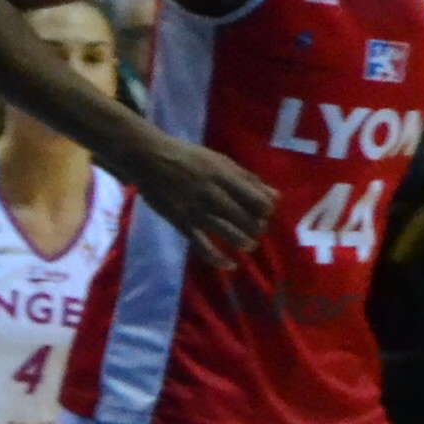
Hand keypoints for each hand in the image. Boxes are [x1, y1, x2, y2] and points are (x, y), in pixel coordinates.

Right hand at [126, 133, 277, 269]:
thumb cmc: (188, 158)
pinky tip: (230, 265)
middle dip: (257, 229)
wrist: (148, 158)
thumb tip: (275, 197)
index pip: (258, 202)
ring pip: (230, 234)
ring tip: (247, 244)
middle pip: (247, 220)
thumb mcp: (220, 161)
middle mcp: (214, 194)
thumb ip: (248, 179)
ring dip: (244, 243)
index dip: (266, 211)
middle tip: (255, 229)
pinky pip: (203, 246)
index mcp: (225, 177)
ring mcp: (197, 210)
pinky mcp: (182, 223)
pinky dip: (218, 259)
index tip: (262, 213)